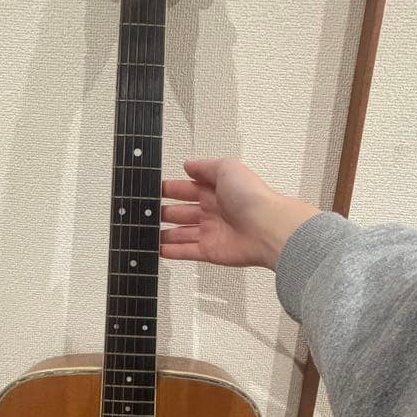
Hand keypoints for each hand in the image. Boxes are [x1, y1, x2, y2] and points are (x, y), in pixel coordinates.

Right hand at [161, 158, 318, 269]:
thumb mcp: (226, 168)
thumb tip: (188, 164)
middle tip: (148, 212)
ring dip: (166, 233)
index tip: (155, 189)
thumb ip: (205, 167)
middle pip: (183, 212)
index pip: (187, 189)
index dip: (171, 189)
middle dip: (165, 212)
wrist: (268, 228)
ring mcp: (212, 232)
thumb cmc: (252, 197)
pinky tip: (159, 249)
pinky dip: (173, 252)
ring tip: (148, 232)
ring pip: (182, 233)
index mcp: (217, 190)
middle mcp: (214, 211)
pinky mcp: (210, 251)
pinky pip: (187, 252)